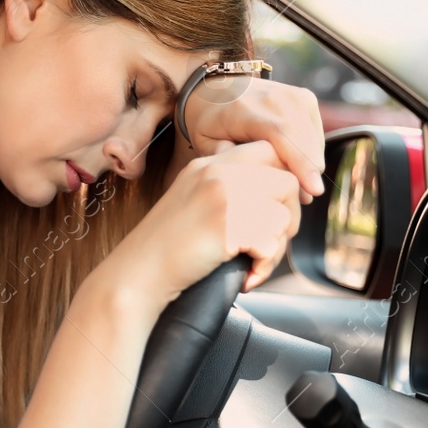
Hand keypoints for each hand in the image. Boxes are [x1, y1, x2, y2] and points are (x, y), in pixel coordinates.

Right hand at [103, 139, 304, 311]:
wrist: (138, 273)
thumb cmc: (165, 247)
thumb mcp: (192, 200)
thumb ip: (226, 188)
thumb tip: (274, 196)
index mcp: (209, 165)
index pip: (268, 151)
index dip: (282, 180)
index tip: (277, 209)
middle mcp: (218, 174)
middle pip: (286, 182)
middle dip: (289, 216)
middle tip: (271, 240)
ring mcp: (223, 199)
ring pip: (283, 217)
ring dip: (276, 247)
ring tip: (254, 263)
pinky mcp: (227, 228)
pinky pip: (271, 245)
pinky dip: (264, 267)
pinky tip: (246, 276)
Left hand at [174, 76, 325, 203]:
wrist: (220, 87)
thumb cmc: (210, 120)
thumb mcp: (207, 143)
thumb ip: (229, 161)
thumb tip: (260, 178)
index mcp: (247, 109)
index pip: (283, 136)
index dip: (301, 164)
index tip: (314, 190)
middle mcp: (278, 98)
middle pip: (306, 143)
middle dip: (307, 175)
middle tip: (297, 199)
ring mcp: (296, 96)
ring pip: (314, 143)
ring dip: (306, 166)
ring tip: (285, 177)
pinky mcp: (307, 99)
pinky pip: (316, 137)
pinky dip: (307, 153)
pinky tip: (288, 161)